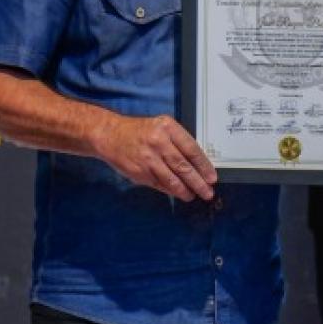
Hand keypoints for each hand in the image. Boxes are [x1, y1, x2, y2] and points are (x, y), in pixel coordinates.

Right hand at [93, 115, 216, 201]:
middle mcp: (158, 142)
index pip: (191, 149)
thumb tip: (199, 165)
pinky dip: (171, 190)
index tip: (212, 177)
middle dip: (198, 182)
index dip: (204, 166)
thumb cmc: (140, 132)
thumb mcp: (161, 128)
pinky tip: (179, 193)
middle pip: (183, 167)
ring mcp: (148, 159)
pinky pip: (160, 184)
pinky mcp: (140, 172)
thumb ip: (178, 142)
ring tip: (194, 195)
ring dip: (185, 190)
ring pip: (172, 179)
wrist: (109, 135)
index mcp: (167, 128)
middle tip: (208, 192)